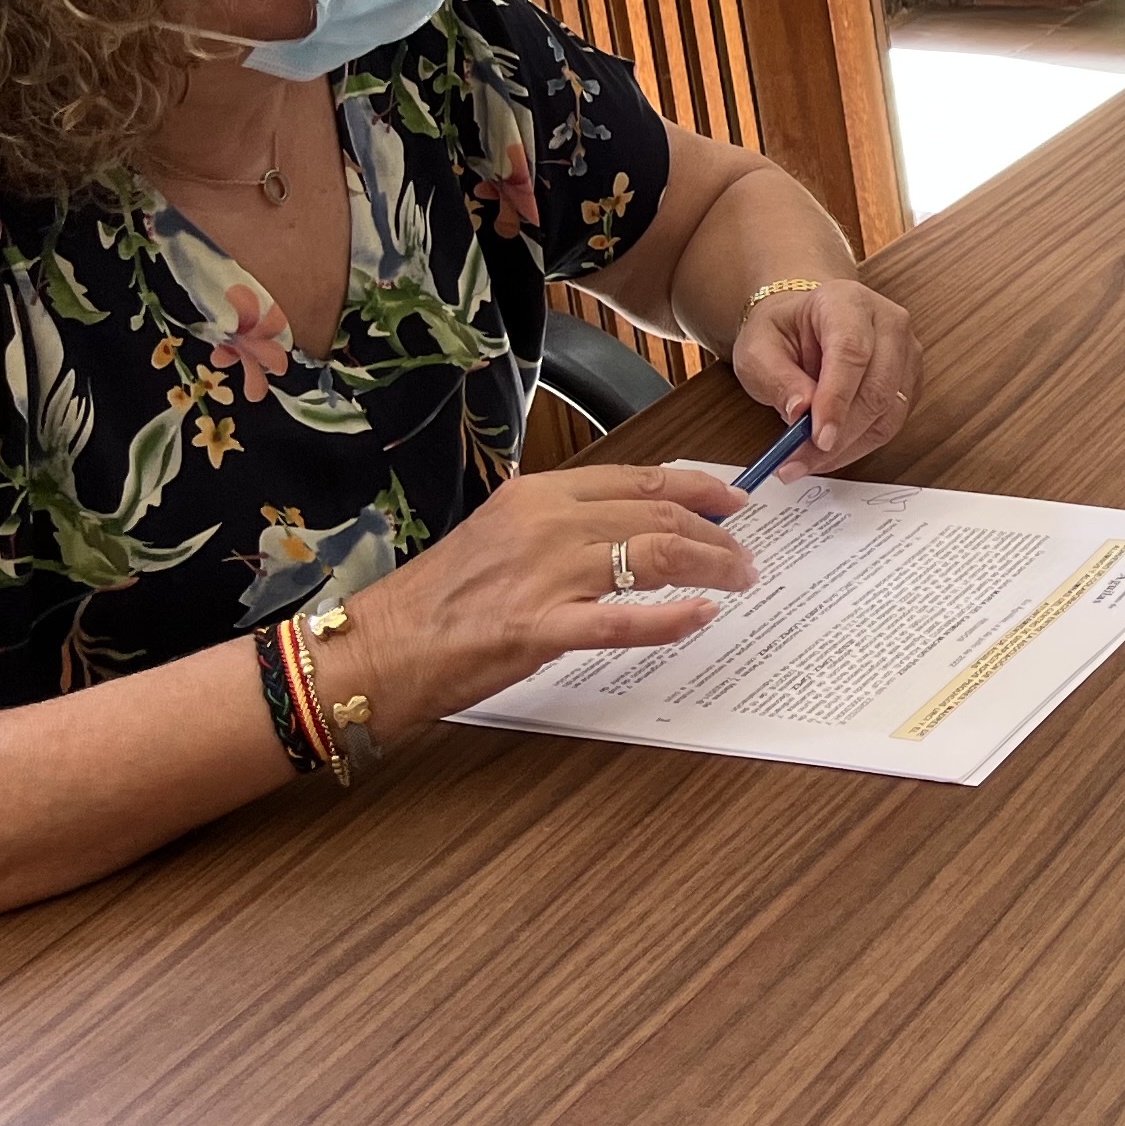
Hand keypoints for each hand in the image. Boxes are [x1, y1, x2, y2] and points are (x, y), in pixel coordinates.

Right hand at [348, 461, 759, 733]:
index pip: (637, 479)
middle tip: (746, 552)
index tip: (734, 501)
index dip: (696, 488)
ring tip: (738, 581)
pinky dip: (671, 618)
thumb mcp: (501, 536)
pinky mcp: (538, 628)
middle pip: (656, 513)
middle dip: (715, 533)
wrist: (378, 646)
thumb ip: (560, 525)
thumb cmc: (438, 599)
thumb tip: (626, 527)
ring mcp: (544, 574)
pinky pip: (623, 620)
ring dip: (709, 567)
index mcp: (537, 495)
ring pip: (653, 556)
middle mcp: (546, 524)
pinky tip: (701, 617)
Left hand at [731, 279, 922, 473]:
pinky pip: (891, 422)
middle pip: (878, 387)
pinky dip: (859, 444)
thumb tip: (800, 412)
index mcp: (847, 302)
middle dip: (841, 434)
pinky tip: (829, 452)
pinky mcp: (910, 380)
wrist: (804, 323)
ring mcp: (906, 351)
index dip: (837, 400)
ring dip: (848, 445)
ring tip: (806, 461)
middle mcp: (887, 322)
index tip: (818, 437)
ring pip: (889, 411)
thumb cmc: (782, 331)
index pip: (852, 353)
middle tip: (800, 461)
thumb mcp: (757, 350)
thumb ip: (776, 379)